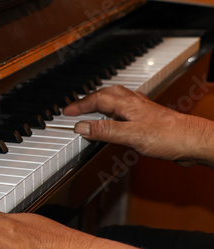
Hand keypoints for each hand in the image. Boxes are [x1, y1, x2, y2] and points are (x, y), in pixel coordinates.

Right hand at [63, 85, 213, 165]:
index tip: (67, 112)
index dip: (80, 106)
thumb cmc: (170, 136)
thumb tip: (82, 126)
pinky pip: (125, 109)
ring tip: (91, 109)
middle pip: (106, 94)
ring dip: (101, 102)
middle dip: (88, 100)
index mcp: (127, 104)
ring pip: (116, 99)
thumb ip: (105, 131)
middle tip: (76, 108)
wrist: (194, 141)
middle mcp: (134, 103)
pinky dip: (114, 111)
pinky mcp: (148, 119)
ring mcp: (142, 110)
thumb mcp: (131, 135)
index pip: (97, 100)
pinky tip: (116, 119)